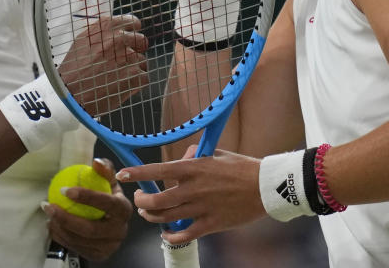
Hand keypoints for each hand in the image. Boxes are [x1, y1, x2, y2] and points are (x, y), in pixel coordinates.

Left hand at [44, 158, 132, 261]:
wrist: (112, 223)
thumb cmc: (108, 198)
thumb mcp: (109, 182)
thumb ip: (104, 170)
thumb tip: (95, 162)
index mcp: (124, 210)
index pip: (106, 203)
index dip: (86, 197)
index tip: (65, 190)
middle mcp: (119, 231)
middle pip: (90, 229)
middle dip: (65, 218)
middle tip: (49, 206)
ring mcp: (109, 246)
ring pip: (80, 241)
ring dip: (59, 228)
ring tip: (48, 214)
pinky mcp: (99, 255)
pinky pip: (75, 248)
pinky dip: (61, 237)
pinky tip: (52, 225)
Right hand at [58, 15, 147, 116]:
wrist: (70, 97)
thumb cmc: (73, 72)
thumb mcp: (82, 43)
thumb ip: (102, 34)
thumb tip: (119, 31)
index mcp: (105, 27)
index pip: (132, 22)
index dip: (132, 33)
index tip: (130, 41)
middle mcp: (119, 38)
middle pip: (141, 40)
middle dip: (135, 51)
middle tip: (122, 63)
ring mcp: (129, 56)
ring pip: (141, 61)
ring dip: (132, 70)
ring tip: (113, 79)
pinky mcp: (136, 74)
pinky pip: (143, 77)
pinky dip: (134, 85)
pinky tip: (119, 88)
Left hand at [116, 146, 266, 244]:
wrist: (265, 186)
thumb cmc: (241, 168)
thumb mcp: (216, 154)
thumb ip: (194, 156)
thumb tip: (181, 158)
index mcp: (193, 168)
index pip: (157, 171)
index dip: (137, 173)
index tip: (123, 174)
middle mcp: (193, 189)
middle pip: (156, 201)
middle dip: (141, 202)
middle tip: (139, 200)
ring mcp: (201, 208)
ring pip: (165, 218)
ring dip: (151, 217)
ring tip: (149, 214)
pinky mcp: (211, 224)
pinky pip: (184, 234)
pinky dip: (170, 236)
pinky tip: (166, 234)